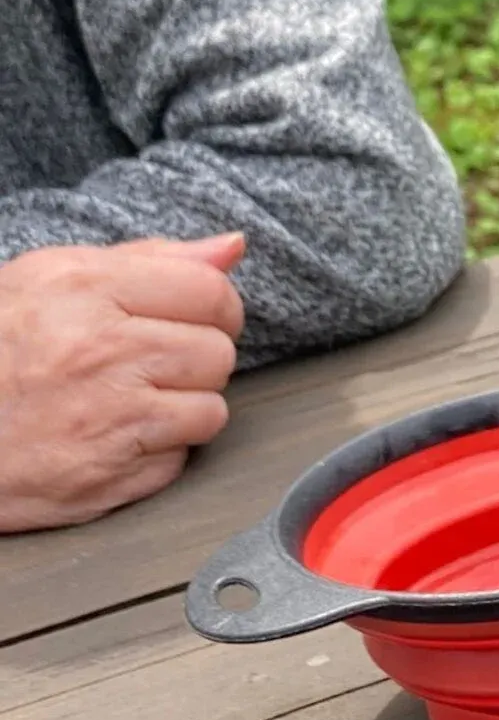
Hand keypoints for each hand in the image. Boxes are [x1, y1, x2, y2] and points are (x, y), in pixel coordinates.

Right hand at [0, 235, 246, 531]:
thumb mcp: (47, 280)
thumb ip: (146, 261)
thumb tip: (230, 248)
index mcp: (83, 288)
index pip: (209, 292)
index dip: (213, 308)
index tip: (192, 319)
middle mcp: (103, 349)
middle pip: (218, 352)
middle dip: (194, 359)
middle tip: (146, 364)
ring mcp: (111, 414)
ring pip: (211, 408)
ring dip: (182, 409)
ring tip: (127, 400)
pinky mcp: (114, 471)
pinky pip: (180, 458)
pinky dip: (158, 452)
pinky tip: (113, 437)